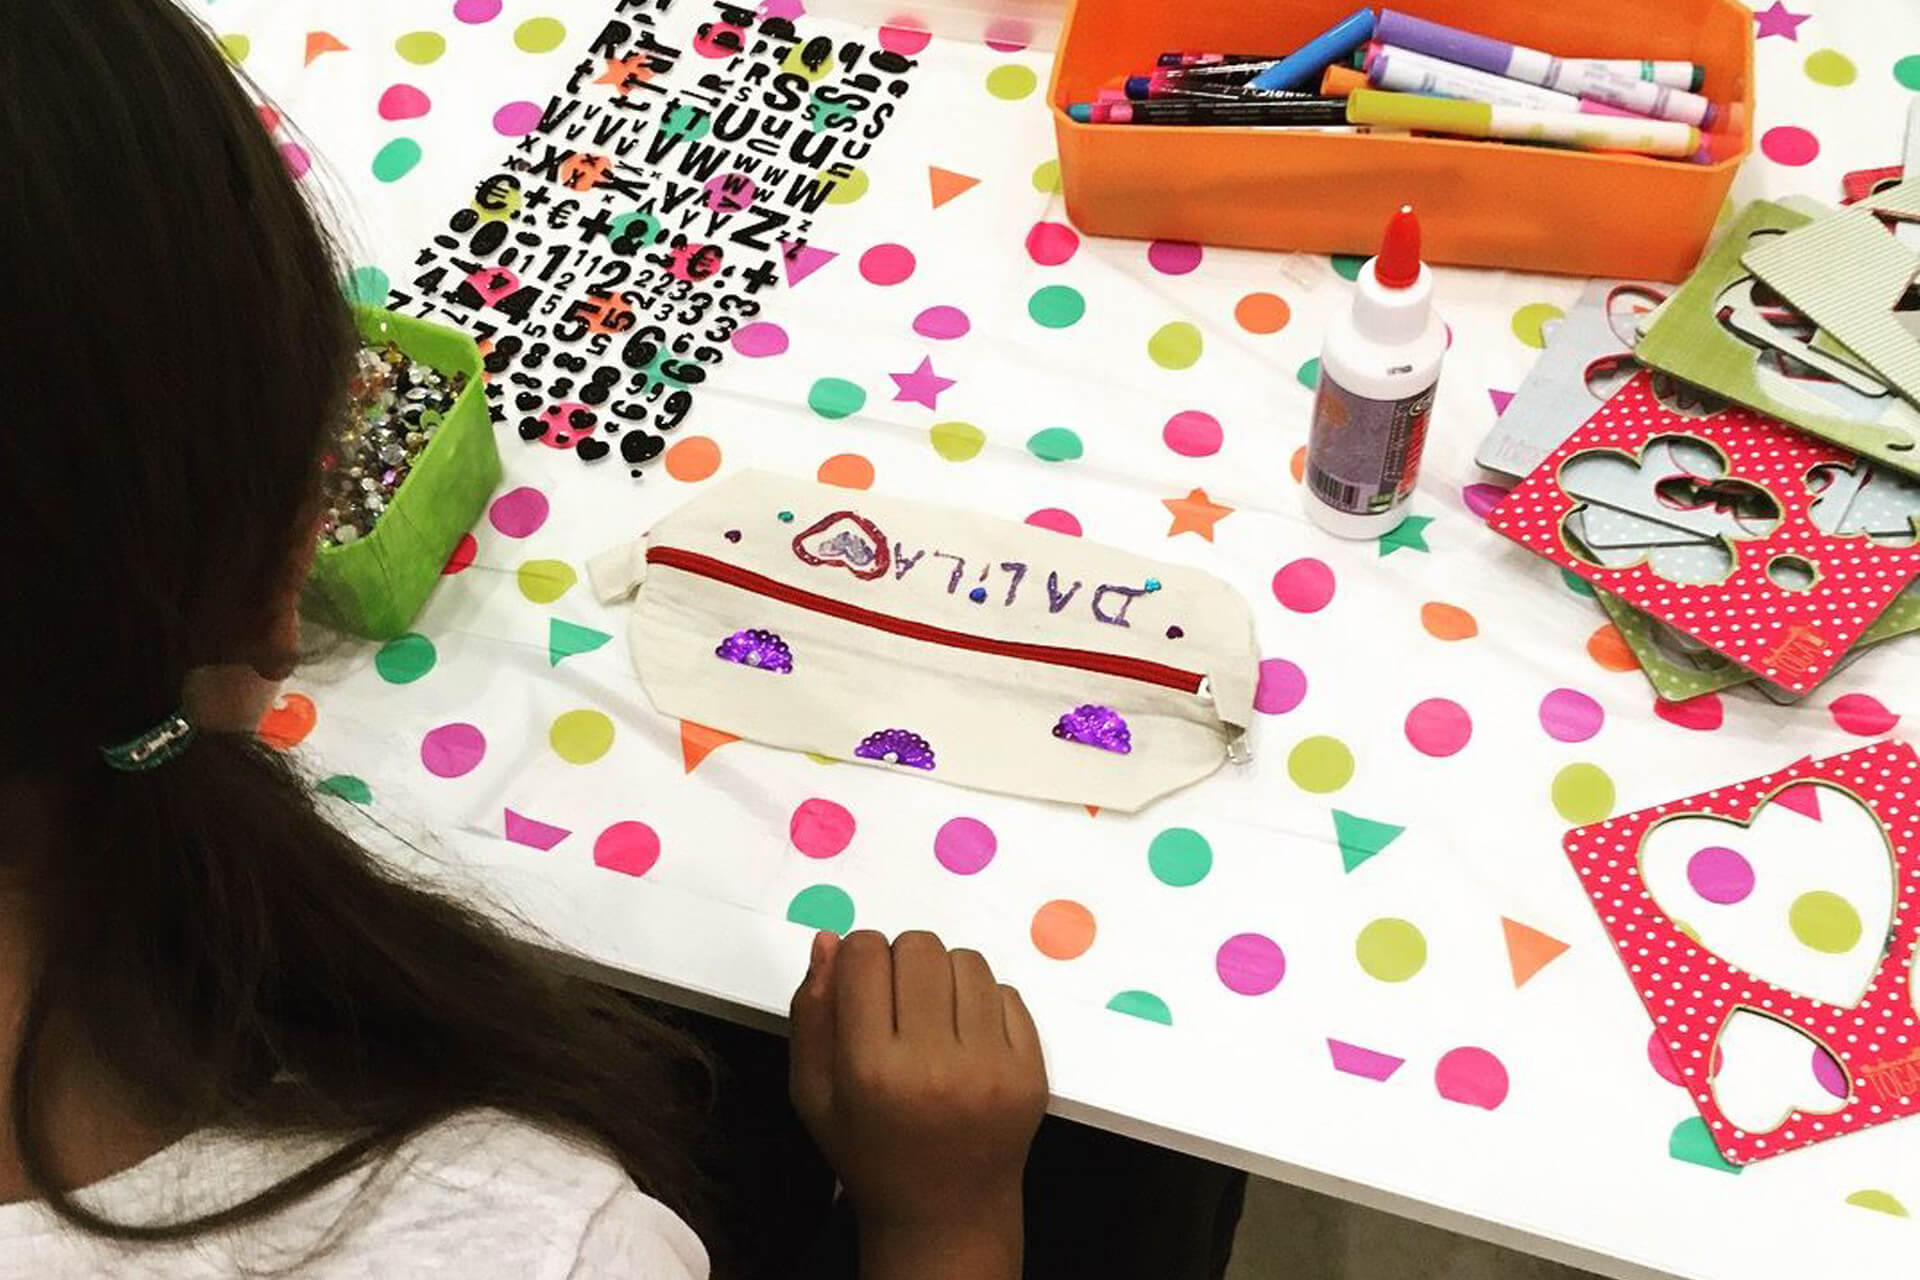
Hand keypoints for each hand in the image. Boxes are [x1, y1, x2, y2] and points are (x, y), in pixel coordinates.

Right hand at [789, 929, 1046, 1278]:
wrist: (944, 1213)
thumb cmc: (870, 1149)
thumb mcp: (814, 1093)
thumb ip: (812, 1013)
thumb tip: (831, 941)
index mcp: (871, 1071)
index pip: (866, 954)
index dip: (859, 958)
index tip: (862, 986)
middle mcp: (935, 1066)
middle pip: (920, 946)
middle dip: (901, 959)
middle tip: (897, 1002)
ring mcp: (991, 1069)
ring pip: (966, 960)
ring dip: (944, 975)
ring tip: (933, 1018)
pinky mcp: (1031, 1071)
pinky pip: (1006, 992)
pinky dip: (982, 1002)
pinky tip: (965, 1039)